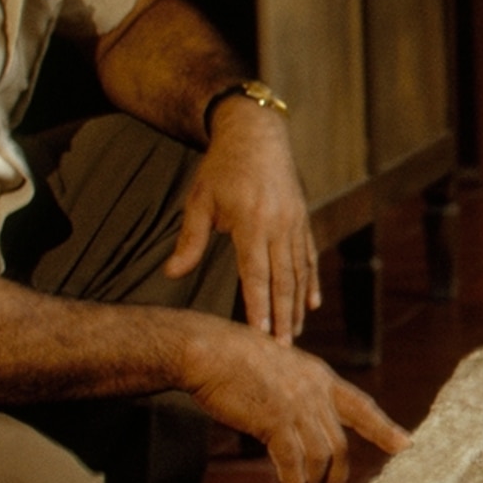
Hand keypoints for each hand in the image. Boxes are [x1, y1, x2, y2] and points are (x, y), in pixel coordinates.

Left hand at [167, 96, 318, 340]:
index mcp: (252, 222)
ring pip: (299, 272)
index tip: (261, 334)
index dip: (259, 306)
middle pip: (283, 279)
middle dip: (283, 316)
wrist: (256, 134)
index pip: (256, 274)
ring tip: (294, 334)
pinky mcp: (303, 219)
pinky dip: (311, 282)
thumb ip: (190, 241)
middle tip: (283, 349)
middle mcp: (279, 225)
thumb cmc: (221, 167)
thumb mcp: (199, 201)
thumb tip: (171, 274)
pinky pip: (309, 257)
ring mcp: (295, 223)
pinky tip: (311, 304)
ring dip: (297, 306)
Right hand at [179, 324, 409, 482]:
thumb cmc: (232, 359)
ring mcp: (298, 406)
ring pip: (321, 459)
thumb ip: (295, 394)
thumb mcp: (277, 368)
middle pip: (340, 446)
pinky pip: (294, 464)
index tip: (405, 446)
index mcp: (319, 377)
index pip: (361, 406)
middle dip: (337, 480)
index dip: (383, 428)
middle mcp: (316, 392)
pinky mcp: (275, 422)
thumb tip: (296, 426)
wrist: (207, 350)